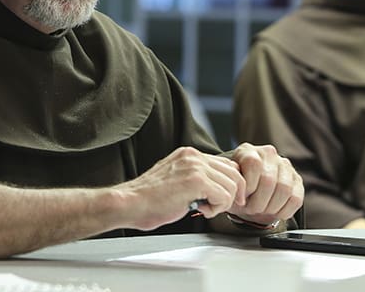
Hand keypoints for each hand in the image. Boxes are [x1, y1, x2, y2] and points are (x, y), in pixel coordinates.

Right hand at [117, 147, 245, 230]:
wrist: (130, 203)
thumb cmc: (149, 199)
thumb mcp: (176, 179)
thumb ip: (195, 177)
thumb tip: (215, 187)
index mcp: (189, 154)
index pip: (226, 164)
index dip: (229, 184)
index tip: (222, 199)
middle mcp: (194, 156)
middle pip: (234, 172)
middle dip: (231, 194)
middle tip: (216, 207)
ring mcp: (195, 166)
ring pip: (232, 185)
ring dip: (222, 203)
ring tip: (204, 208)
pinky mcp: (196, 181)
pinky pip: (224, 196)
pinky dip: (217, 208)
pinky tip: (201, 210)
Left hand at [226, 142, 303, 224]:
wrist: (249, 191)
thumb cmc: (238, 187)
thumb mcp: (230, 185)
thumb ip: (232, 186)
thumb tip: (238, 192)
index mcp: (249, 151)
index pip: (253, 164)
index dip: (248, 187)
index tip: (241, 200)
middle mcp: (269, 154)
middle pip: (269, 180)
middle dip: (258, 202)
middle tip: (251, 210)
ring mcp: (285, 166)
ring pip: (285, 190)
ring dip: (271, 208)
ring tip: (262, 211)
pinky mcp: (297, 180)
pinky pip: (296, 199)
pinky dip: (284, 211)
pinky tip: (274, 213)